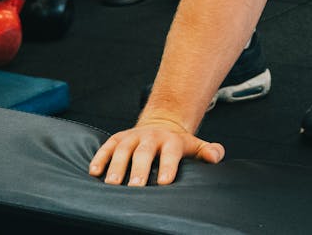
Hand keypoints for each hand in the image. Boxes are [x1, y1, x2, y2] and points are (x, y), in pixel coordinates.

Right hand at [88, 117, 224, 186]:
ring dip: (117, 165)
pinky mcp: (117, 139)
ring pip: (123, 149)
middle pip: (144, 151)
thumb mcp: (195, 145)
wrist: (161, 124)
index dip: (168, 166)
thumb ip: (208, 151)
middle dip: (140, 168)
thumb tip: (216, 156)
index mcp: (171, 140)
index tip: (164, 182)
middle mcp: (151, 137)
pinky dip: (99, 158)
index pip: (171, 152)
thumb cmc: (177, 143)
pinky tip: (94, 172)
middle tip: (136, 186)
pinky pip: (106, 147)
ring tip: (113, 183)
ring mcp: (132, 137)